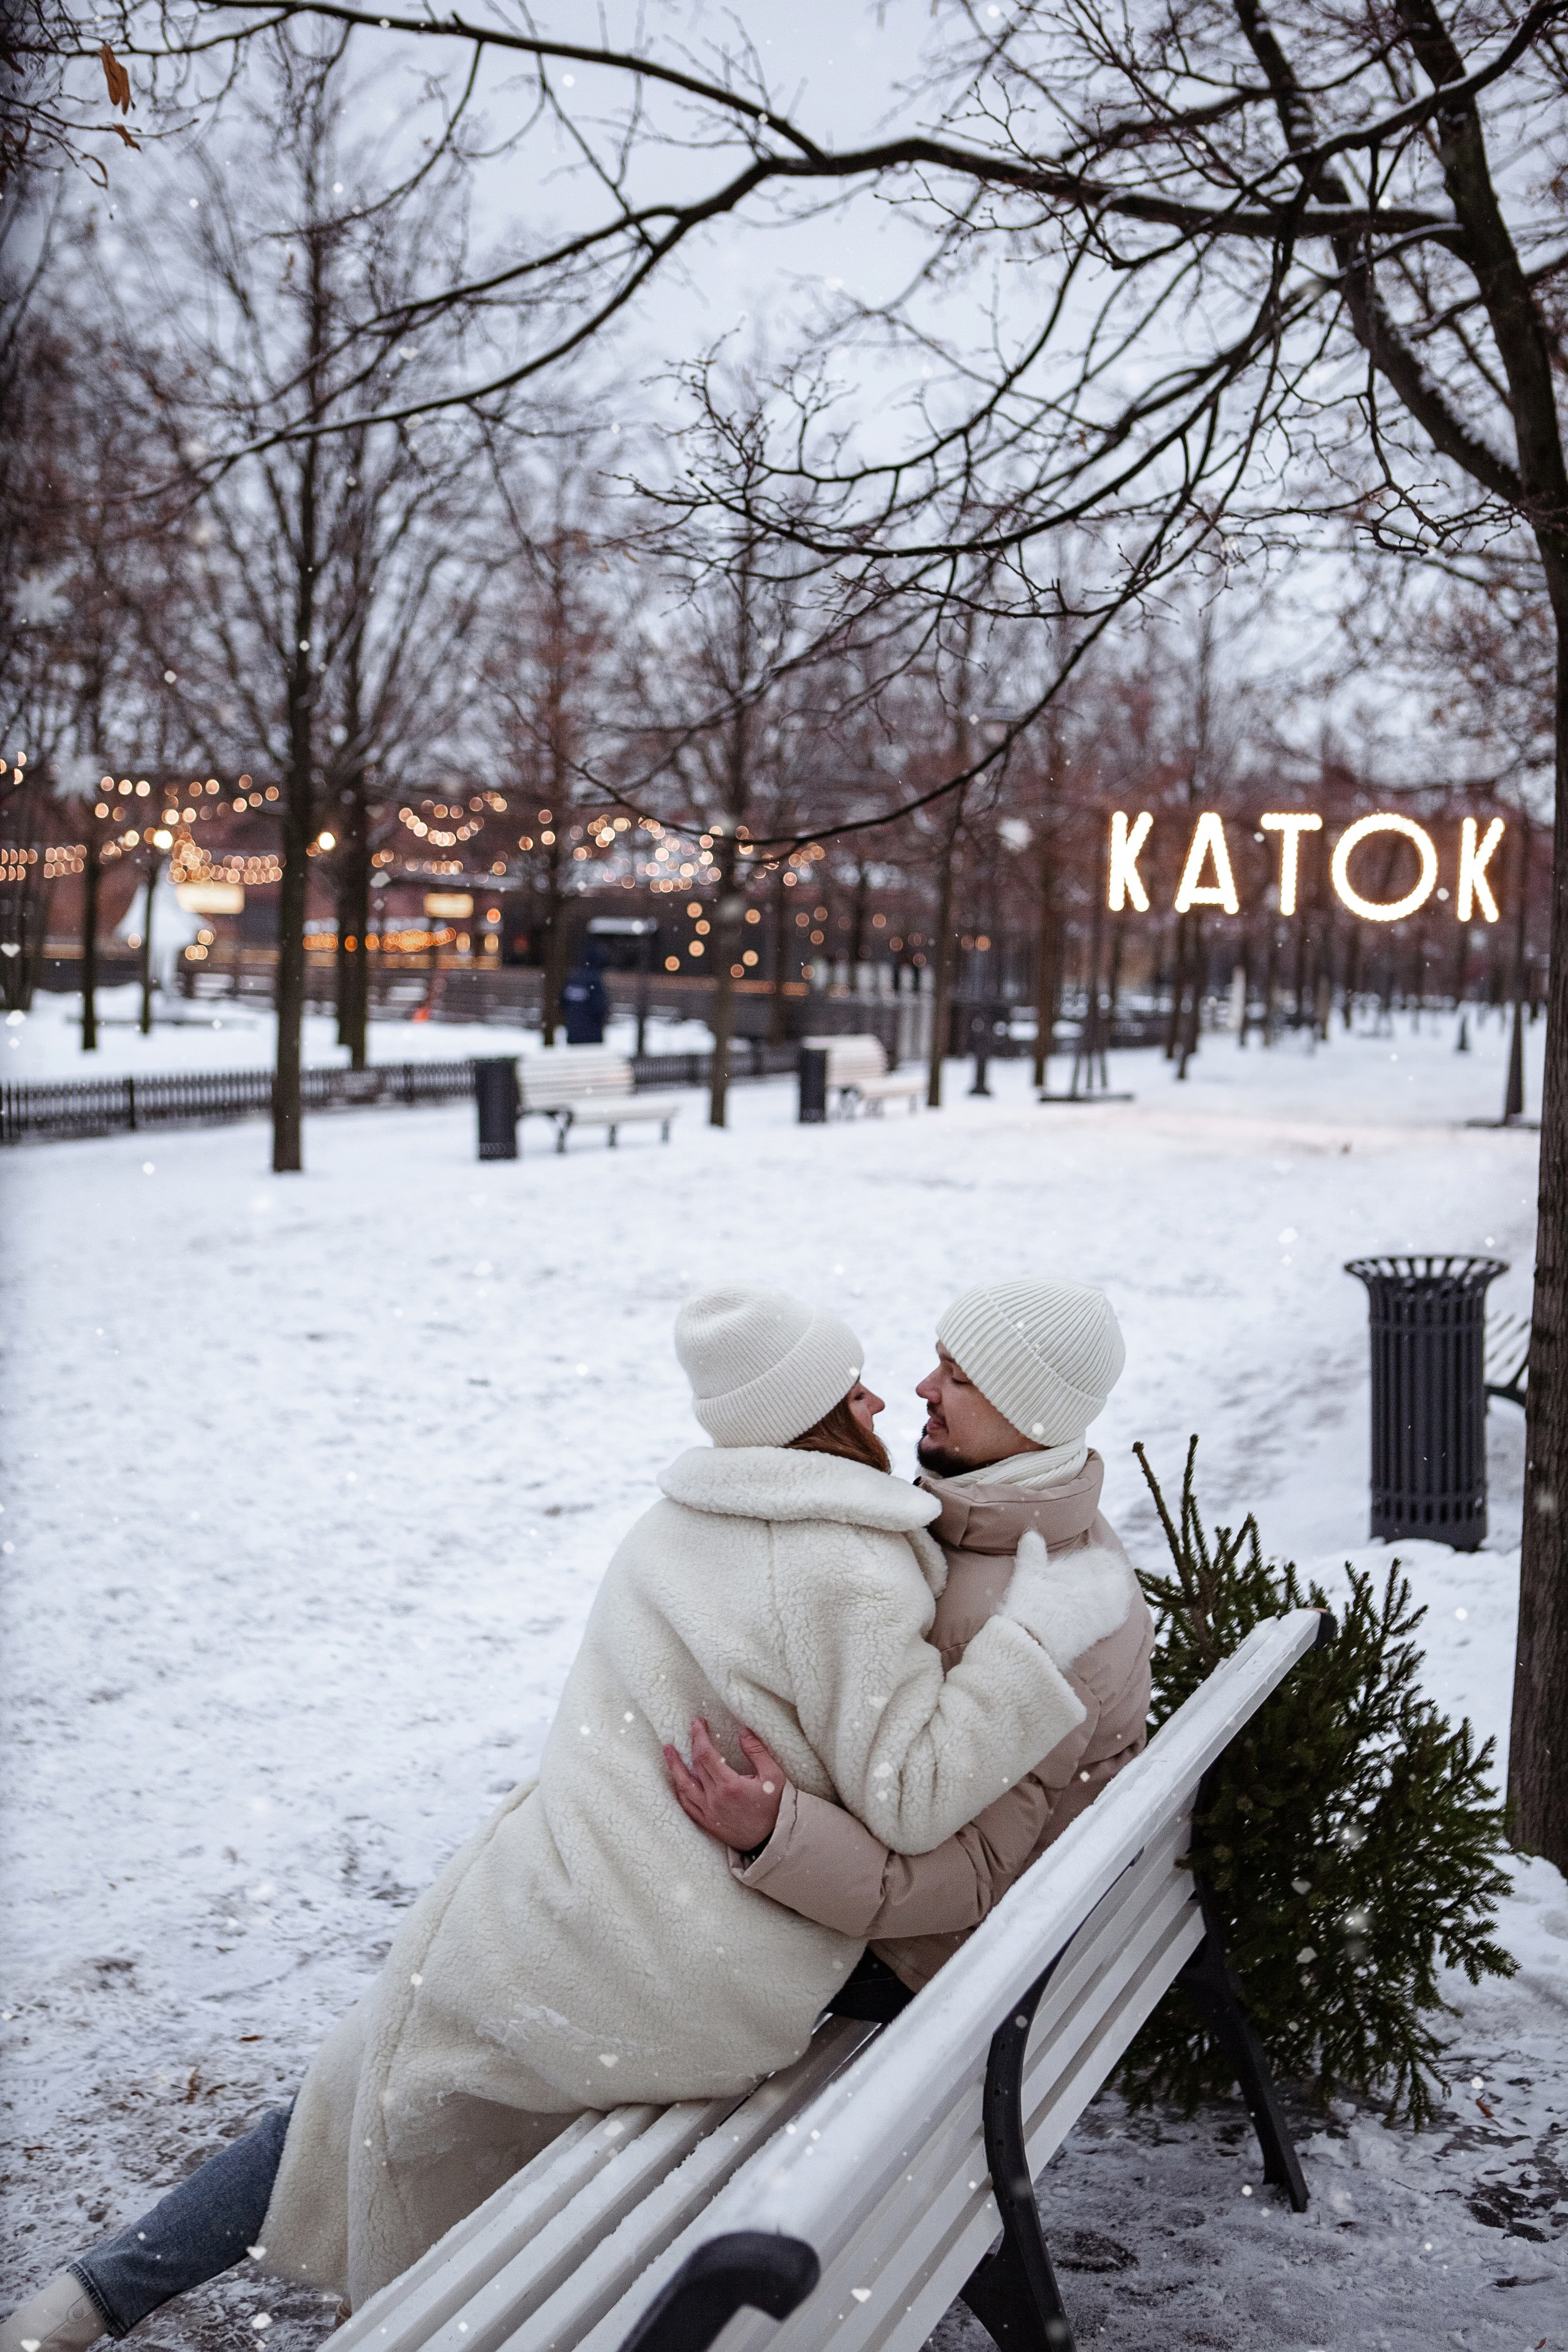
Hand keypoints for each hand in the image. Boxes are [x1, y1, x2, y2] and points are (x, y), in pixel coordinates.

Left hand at [664, 1718, 787, 1851]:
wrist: (773, 1840)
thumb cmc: (776, 1807)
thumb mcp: (773, 1776)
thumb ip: (757, 1752)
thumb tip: (743, 1731)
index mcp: (730, 1785)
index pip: (706, 1754)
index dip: (699, 1736)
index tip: (697, 1723)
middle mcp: (715, 1799)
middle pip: (695, 1766)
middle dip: (691, 1744)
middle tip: (690, 1729)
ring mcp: (709, 1812)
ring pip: (684, 1787)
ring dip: (674, 1767)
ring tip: (668, 1751)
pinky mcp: (708, 1823)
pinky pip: (687, 1806)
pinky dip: (680, 1791)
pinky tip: (677, 1781)